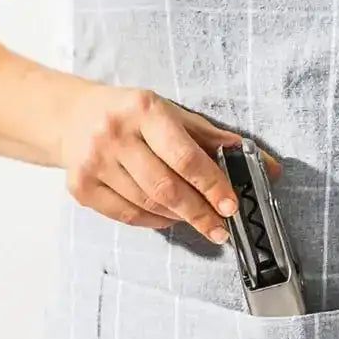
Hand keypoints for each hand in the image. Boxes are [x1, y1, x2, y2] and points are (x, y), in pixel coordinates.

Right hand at [58, 83, 279, 242]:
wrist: (72, 116)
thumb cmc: (132, 115)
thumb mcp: (173, 115)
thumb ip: (216, 140)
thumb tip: (267, 165)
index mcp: (144, 109)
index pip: (185, 156)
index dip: (212, 185)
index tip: (230, 206)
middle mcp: (114, 133)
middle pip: (166, 187)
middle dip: (199, 212)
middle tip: (219, 228)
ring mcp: (93, 161)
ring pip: (148, 204)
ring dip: (178, 217)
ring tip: (195, 218)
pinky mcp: (80, 186)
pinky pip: (127, 215)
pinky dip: (153, 221)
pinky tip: (167, 217)